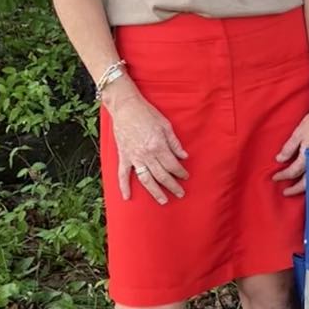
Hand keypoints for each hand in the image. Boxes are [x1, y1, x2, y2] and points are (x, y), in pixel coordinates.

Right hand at [106, 77, 188, 204]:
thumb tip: (184, 157)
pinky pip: (123, 175)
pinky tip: (127, 197)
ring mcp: (134, 157)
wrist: (126, 108)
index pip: (172, 165)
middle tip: (180, 194)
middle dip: (172, 186)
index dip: (180, 172)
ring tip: (163, 201)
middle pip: (161, 175)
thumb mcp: (166, 125)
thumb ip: (175, 143)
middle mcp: (146, 155)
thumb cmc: (148, 114)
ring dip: (155, 192)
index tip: (186, 177)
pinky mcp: (123, 156)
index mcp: (159, 146)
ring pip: (145, 180)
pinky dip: (124, 187)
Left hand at [273, 89, 308, 195]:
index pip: (293, 172)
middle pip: (306, 182)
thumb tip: (280, 159)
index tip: (276, 177)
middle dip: (295, 189)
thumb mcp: (298, 133)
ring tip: (299, 187)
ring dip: (307, 185)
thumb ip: (288, 148)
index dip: (283, 176)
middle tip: (286, 191)